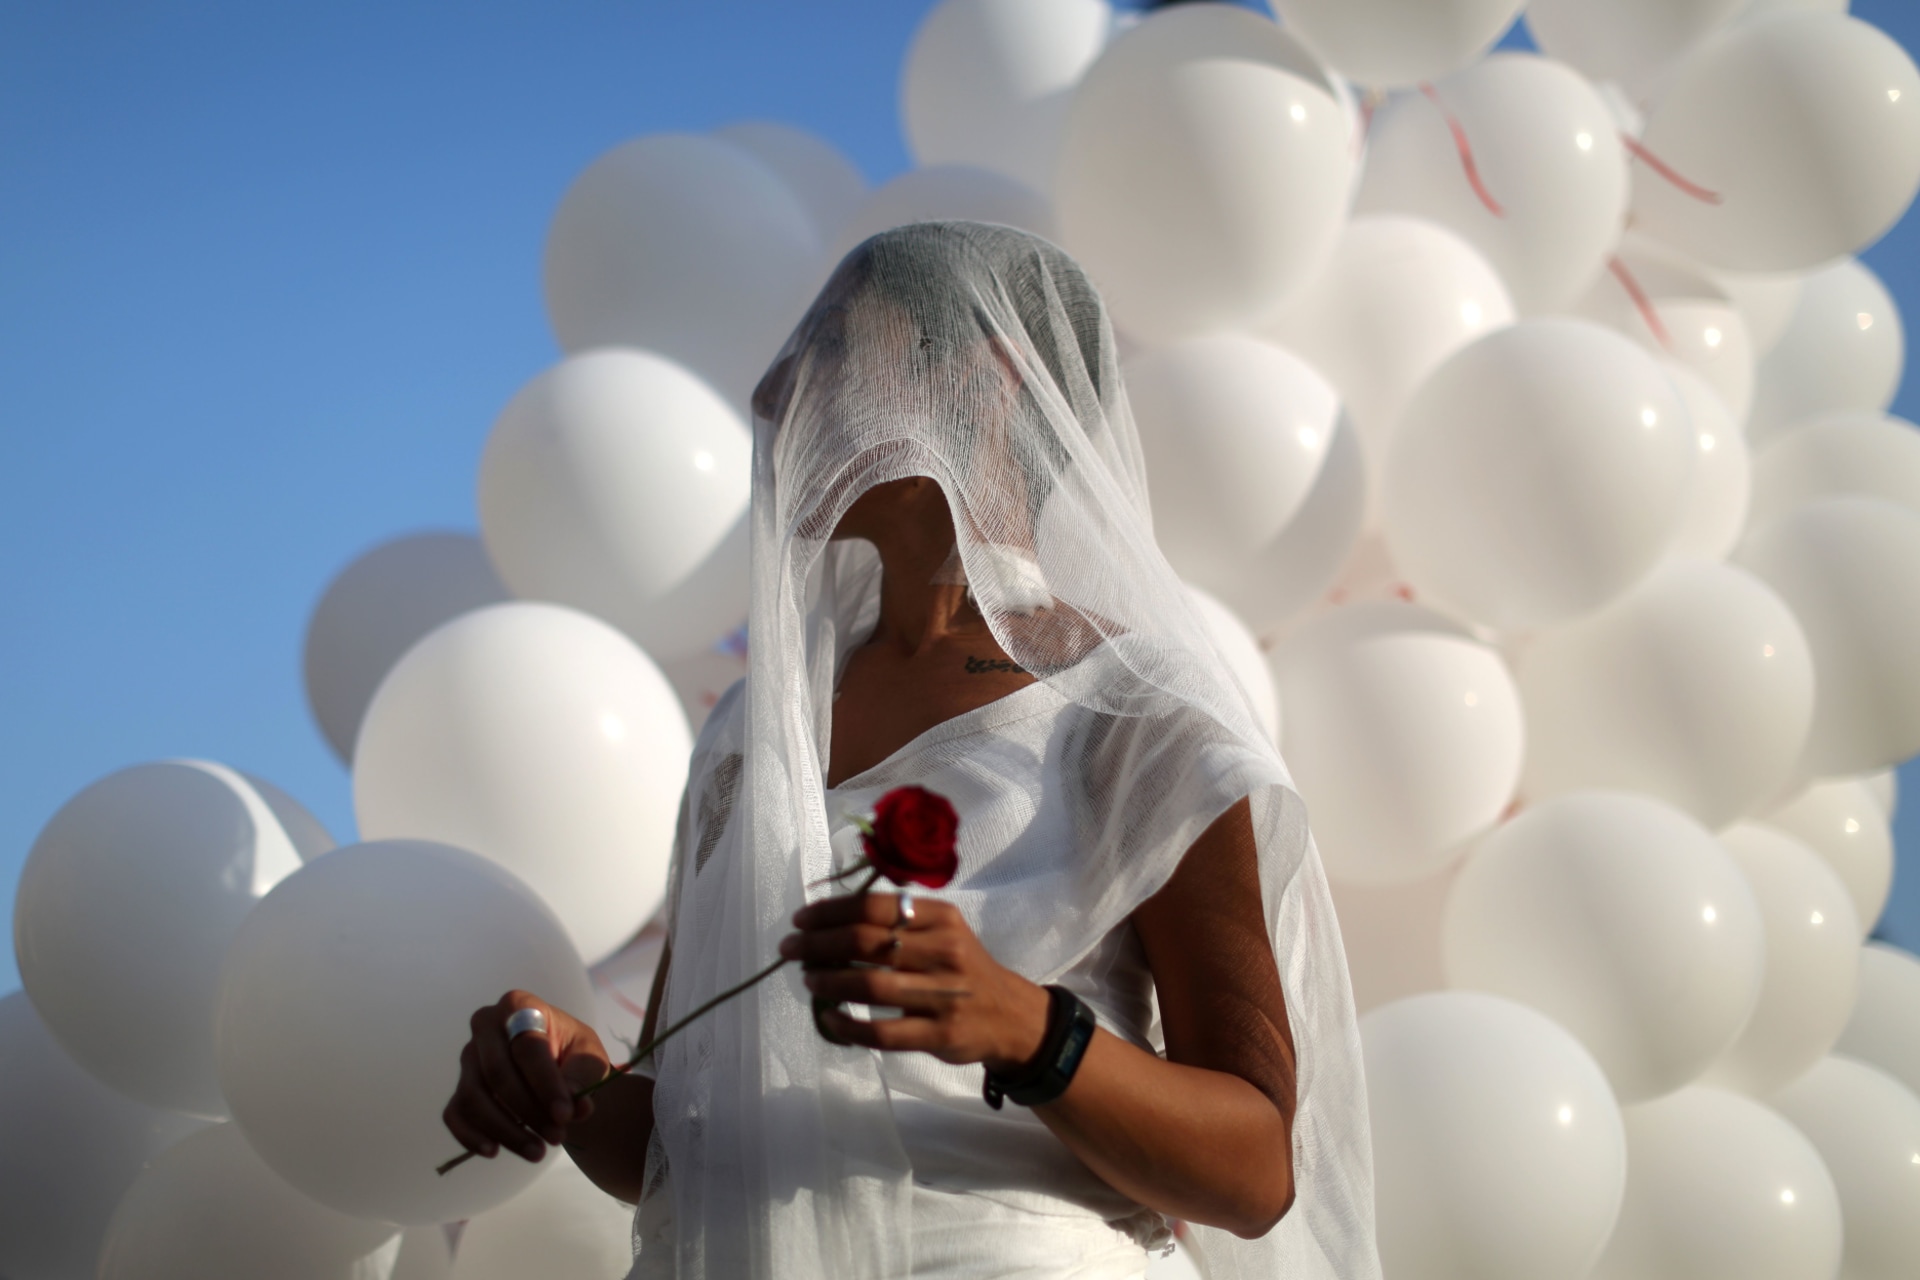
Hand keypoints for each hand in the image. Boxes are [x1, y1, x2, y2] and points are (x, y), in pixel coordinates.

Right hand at [443, 990, 610, 1162]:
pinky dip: (470, 1136)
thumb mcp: (588, 1056)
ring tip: (537, 1152)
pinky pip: (455, 1114)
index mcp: (519, 1006)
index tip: (566, 1115)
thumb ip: (583, 1076)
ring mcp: (468, 1058)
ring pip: (474, 1098)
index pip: (528, 1047)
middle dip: (528, 1111)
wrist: (556, 1065)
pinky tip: (493, 1151)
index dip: (546, 1084)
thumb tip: (574, 1106)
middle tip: (556, 1137)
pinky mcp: (459, 1088)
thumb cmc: (571, 1053)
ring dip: (506, 1131)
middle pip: (497, 1073)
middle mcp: (485, 1026)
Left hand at [779, 892, 1050, 1072]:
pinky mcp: (940, 1034)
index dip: (830, 912)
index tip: (801, 920)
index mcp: (943, 918)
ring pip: (871, 986)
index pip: (875, 907)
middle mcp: (945, 952)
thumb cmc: (962, 967)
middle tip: (791, 949)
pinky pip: (883, 1033)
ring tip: (809, 979)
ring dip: (829, 981)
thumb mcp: (945, 930)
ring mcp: (944, 996)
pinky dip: (848, 1026)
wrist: (1010, 1016)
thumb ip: (899, 920)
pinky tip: (830, 1018)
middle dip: (818, 944)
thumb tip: (831, 918)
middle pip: (867, 942)